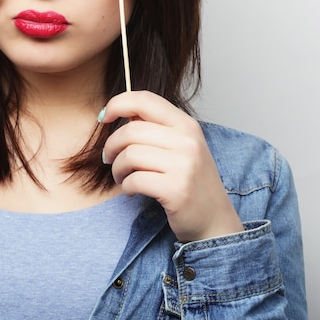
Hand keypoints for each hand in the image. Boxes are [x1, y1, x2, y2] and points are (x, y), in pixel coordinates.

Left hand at [99, 91, 242, 242]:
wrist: (215, 220)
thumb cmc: (191, 181)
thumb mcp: (181, 146)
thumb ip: (156, 127)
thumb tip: (123, 113)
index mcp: (186, 124)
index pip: (145, 100)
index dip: (117, 104)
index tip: (104, 117)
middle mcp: (187, 141)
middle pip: (130, 130)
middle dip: (111, 145)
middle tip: (109, 158)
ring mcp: (184, 165)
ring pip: (129, 155)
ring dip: (117, 168)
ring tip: (121, 176)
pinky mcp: (176, 190)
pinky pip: (135, 180)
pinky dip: (126, 186)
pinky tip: (131, 190)